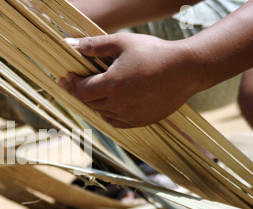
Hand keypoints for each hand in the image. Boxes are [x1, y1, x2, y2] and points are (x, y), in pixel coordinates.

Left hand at [59, 33, 204, 127]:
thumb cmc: (153, 52)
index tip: (67, 78)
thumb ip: (95, 45)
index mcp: (111, 85)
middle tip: (79, 82)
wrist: (186, 69)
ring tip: (98, 90)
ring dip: (96, 102)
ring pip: (102, 112)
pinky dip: (110, 113)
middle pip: (90, 102)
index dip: (71, 84)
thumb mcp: (122, 43)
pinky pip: (116, 121)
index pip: (81, 91)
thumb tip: (70, 44)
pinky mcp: (140, 121)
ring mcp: (129, 115)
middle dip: (82, 92)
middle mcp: (118, 104)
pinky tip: (113, 102)